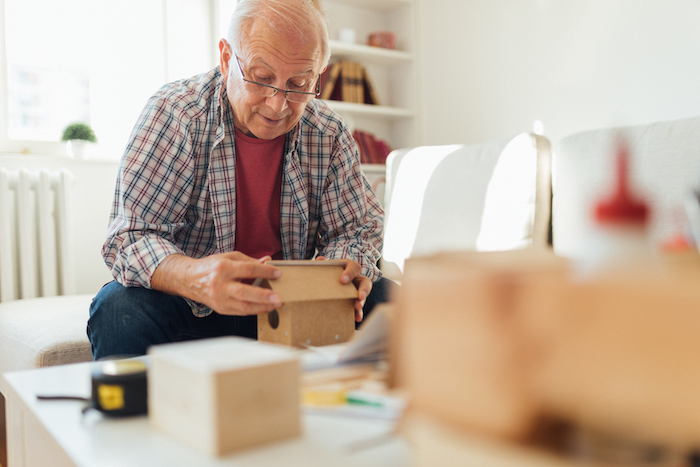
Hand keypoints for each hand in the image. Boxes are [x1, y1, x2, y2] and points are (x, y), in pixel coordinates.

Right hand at [152, 252, 282, 315]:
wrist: (190, 280)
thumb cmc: (212, 267)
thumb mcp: (229, 258)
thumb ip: (249, 261)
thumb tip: (268, 262)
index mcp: (223, 268)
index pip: (248, 270)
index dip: (265, 272)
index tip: (279, 274)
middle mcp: (220, 285)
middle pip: (244, 292)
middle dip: (263, 296)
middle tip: (279, 297)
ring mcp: (220, 299)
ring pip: (243, 307)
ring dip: (262, 307)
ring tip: (276, 305)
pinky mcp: (220, 309)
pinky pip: (241, 312)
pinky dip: (254, 310)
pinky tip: (265, 307)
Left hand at [315, 256, 370, 321]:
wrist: (330, 279)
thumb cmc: (330, 271)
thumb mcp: (328, 266)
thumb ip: (324, 264)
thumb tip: (319, 259)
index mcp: (349, 267)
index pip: (353, 267)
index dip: (350, 273)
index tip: (343, 280)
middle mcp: (356, 278)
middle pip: (365, 282)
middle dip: (363, 289)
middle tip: (360, 296)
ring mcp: (357, 289)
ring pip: (363, 295)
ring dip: (362, 301)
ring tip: (357, 307)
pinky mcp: (355, 300)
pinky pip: (359, 306)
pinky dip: (358, 312)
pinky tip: (357, 318)